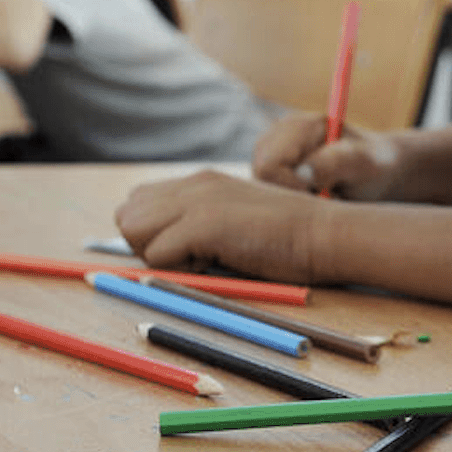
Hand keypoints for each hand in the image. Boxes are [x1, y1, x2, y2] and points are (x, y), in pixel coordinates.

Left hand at [115, 169, 329, 283]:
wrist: (325, 235)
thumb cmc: (291, 240)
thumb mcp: (239, 221)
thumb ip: (202, 224)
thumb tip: (161, 250)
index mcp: (201, 182)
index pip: (139, 203)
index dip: (154, 233)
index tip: (191, 249)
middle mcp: (193, 185)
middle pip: (127, 217)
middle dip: (148, 245)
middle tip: (193, 257)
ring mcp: (197, 202)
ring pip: (134, 233)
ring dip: (161, 256)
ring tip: (206, 259)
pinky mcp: (203, 224)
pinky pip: (157, 255)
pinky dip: (180, 269)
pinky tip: (218, 263)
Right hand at [250, 111, 403, 199]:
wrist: (376, 171)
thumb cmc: (372, 167)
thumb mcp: (363, 164)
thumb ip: (335, 163)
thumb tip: (303, 172)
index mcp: (299, 126)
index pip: (269, 167)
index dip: (292, 189)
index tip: (325, 194)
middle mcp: (277, 135)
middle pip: (261, 179)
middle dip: (292, 195)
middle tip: (327, 195)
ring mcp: (269, 151)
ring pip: (262, 189)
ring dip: (293, 199)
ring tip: (323, 195)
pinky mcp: (269, 168)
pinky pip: (267, 195)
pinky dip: (290, 201)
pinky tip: (313, 196)